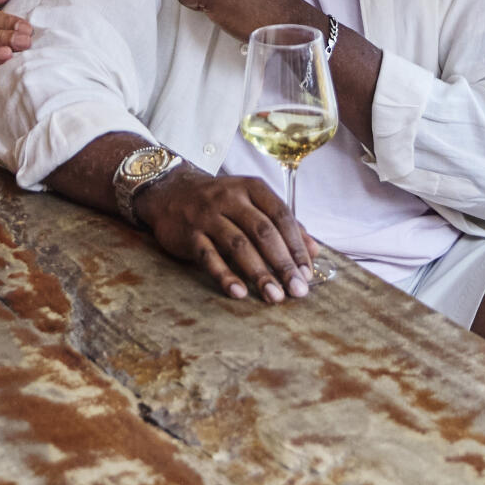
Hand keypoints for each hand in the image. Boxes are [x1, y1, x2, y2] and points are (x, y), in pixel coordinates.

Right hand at [136, 168, 313, 302]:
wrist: (170, 192)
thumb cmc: (220, 202)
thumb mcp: (252, 203)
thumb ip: (282, 225)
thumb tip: (314, 251)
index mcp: (252, 188)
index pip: (281, 216)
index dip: (297, 246)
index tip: (307, 273)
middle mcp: (230, 198)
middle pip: (262, 232)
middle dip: (283, 263)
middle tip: (297, 290)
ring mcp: (208, 214)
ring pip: (238, 244)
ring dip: (258, 272)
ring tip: (274, 296)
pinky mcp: (189, 233)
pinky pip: (208, 256)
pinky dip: (224, 275)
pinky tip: (238, 292)